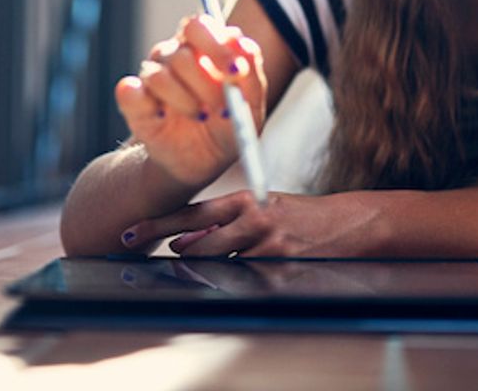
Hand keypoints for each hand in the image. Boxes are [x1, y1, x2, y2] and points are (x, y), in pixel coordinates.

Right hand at [114, 14, 266, 188]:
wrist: (198, 164)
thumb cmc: (227, 129)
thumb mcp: (249, 109)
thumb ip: (251, 77)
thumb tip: (243, 45)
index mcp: (205, 47)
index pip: (201, 25)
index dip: (218, 46)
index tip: (235, 73)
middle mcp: (176, 54)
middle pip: (182, 51)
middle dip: (204, 81)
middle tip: (222, 106)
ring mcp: (153, 74)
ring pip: (160, 76)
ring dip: (185, 102)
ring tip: (200, 117)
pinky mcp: (133, 98)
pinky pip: (129, 91)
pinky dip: (146, 105)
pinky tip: (163, 118)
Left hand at [120, 190, 372, 257]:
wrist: (348, 224)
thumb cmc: (300, 215)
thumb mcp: (263, 205)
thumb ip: (227, 220)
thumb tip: (188, 238)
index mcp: (245, 199)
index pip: (191, 212)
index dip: (157, 224)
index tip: (129, 232)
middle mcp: (253, 219)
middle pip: (198, 242)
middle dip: (177, 252)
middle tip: (158, 255)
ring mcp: (267, 245)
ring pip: (220, 263)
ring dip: (207, 267)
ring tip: (202, 263)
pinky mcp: (280, 266)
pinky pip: (245, 278)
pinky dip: (237, 278)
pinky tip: (242, 273)